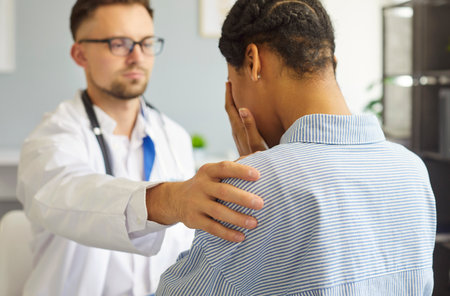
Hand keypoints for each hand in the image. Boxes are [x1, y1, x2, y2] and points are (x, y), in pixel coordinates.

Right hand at [146, 161, 263, 241]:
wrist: (176, 199)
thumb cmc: (206, 184)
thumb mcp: (214, 172)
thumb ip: (235, 166)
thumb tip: (261, 156)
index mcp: (208, 171)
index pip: (224, 168)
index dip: (241, 171)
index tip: (258, 175)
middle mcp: (201, 186)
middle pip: (223, 191)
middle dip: (243, 198)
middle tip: (260, 204)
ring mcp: (196, 203)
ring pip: (218, 212)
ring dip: (237, 218)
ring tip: (254, 223)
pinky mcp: (194, 220)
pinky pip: (212, 228)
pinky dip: (227, 233)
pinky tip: (240, 237)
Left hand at [225, 82, 267, 156]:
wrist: (257, 178)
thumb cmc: (259, 160)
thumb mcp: (256, 143)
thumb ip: (250, 126)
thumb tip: (243, 109)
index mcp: (238, 130)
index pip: (230, 108)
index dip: (228, 94)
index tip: (228, 81)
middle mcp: (236, 133)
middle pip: (230, 112)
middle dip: (230, 97)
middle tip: (230, 83)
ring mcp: (240, 139)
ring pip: (234, 118)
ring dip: (234, 106)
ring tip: (236, 95)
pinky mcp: (244, 143)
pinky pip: (239, 124)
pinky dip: (240, 115)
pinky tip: (243, 115)